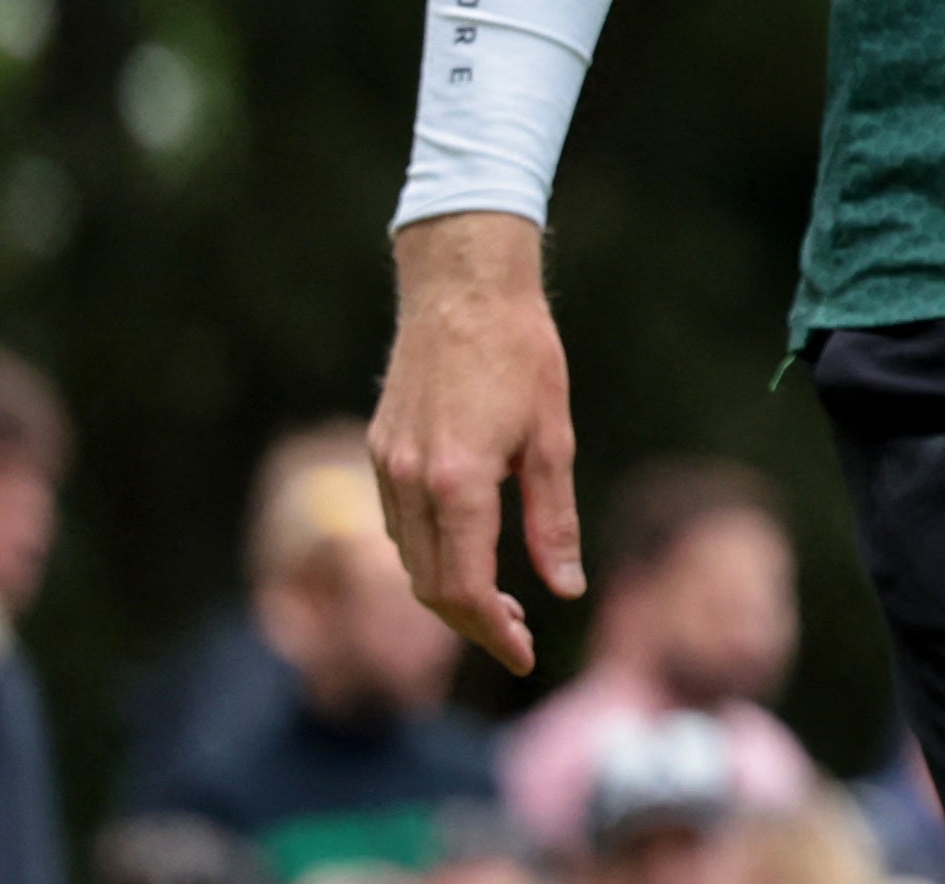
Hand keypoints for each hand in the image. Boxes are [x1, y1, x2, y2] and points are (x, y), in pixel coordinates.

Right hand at [369, 213, 582, 674]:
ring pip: (408, 559)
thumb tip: (566, 588)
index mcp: (457, 482)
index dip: (492, 633)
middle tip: (518, 632)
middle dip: (472, 621)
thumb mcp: (553, 438)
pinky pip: (398, 524)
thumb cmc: (521, 353)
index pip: (462, 590)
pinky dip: (429, 553)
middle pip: (429, 585)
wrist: (463, 287)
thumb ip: (553, 520)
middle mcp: (410, 481)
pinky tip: (467, 548)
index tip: (524, 656)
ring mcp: (386, 466)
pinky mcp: (379, 450)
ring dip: (447, 591)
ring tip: (499, 600)